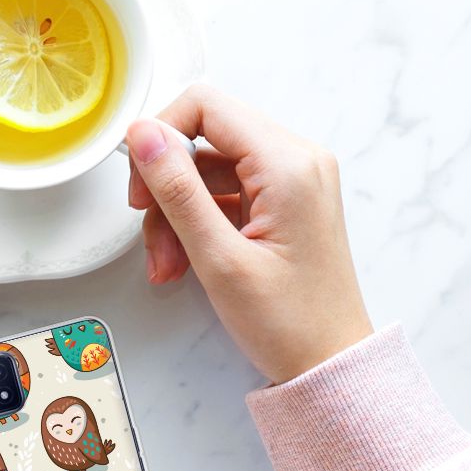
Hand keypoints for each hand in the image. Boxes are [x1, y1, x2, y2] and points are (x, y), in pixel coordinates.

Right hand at [126, 85, 371, 383]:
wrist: (330, 365)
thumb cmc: (289, 323)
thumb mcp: (219, 258)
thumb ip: (177, 190)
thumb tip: (143, 134)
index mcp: (288, 164)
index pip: (206, 106)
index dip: (161, 136)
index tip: (140, 184)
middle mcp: (297, 160)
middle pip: (205, 139)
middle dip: (167, 187)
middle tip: (150, 235)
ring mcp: (293, 181)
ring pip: (209, 171)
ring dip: (177, 214)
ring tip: (168, 265)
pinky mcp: (285, 202)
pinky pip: (226, 194)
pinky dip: (198, 224)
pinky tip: (185, 263)